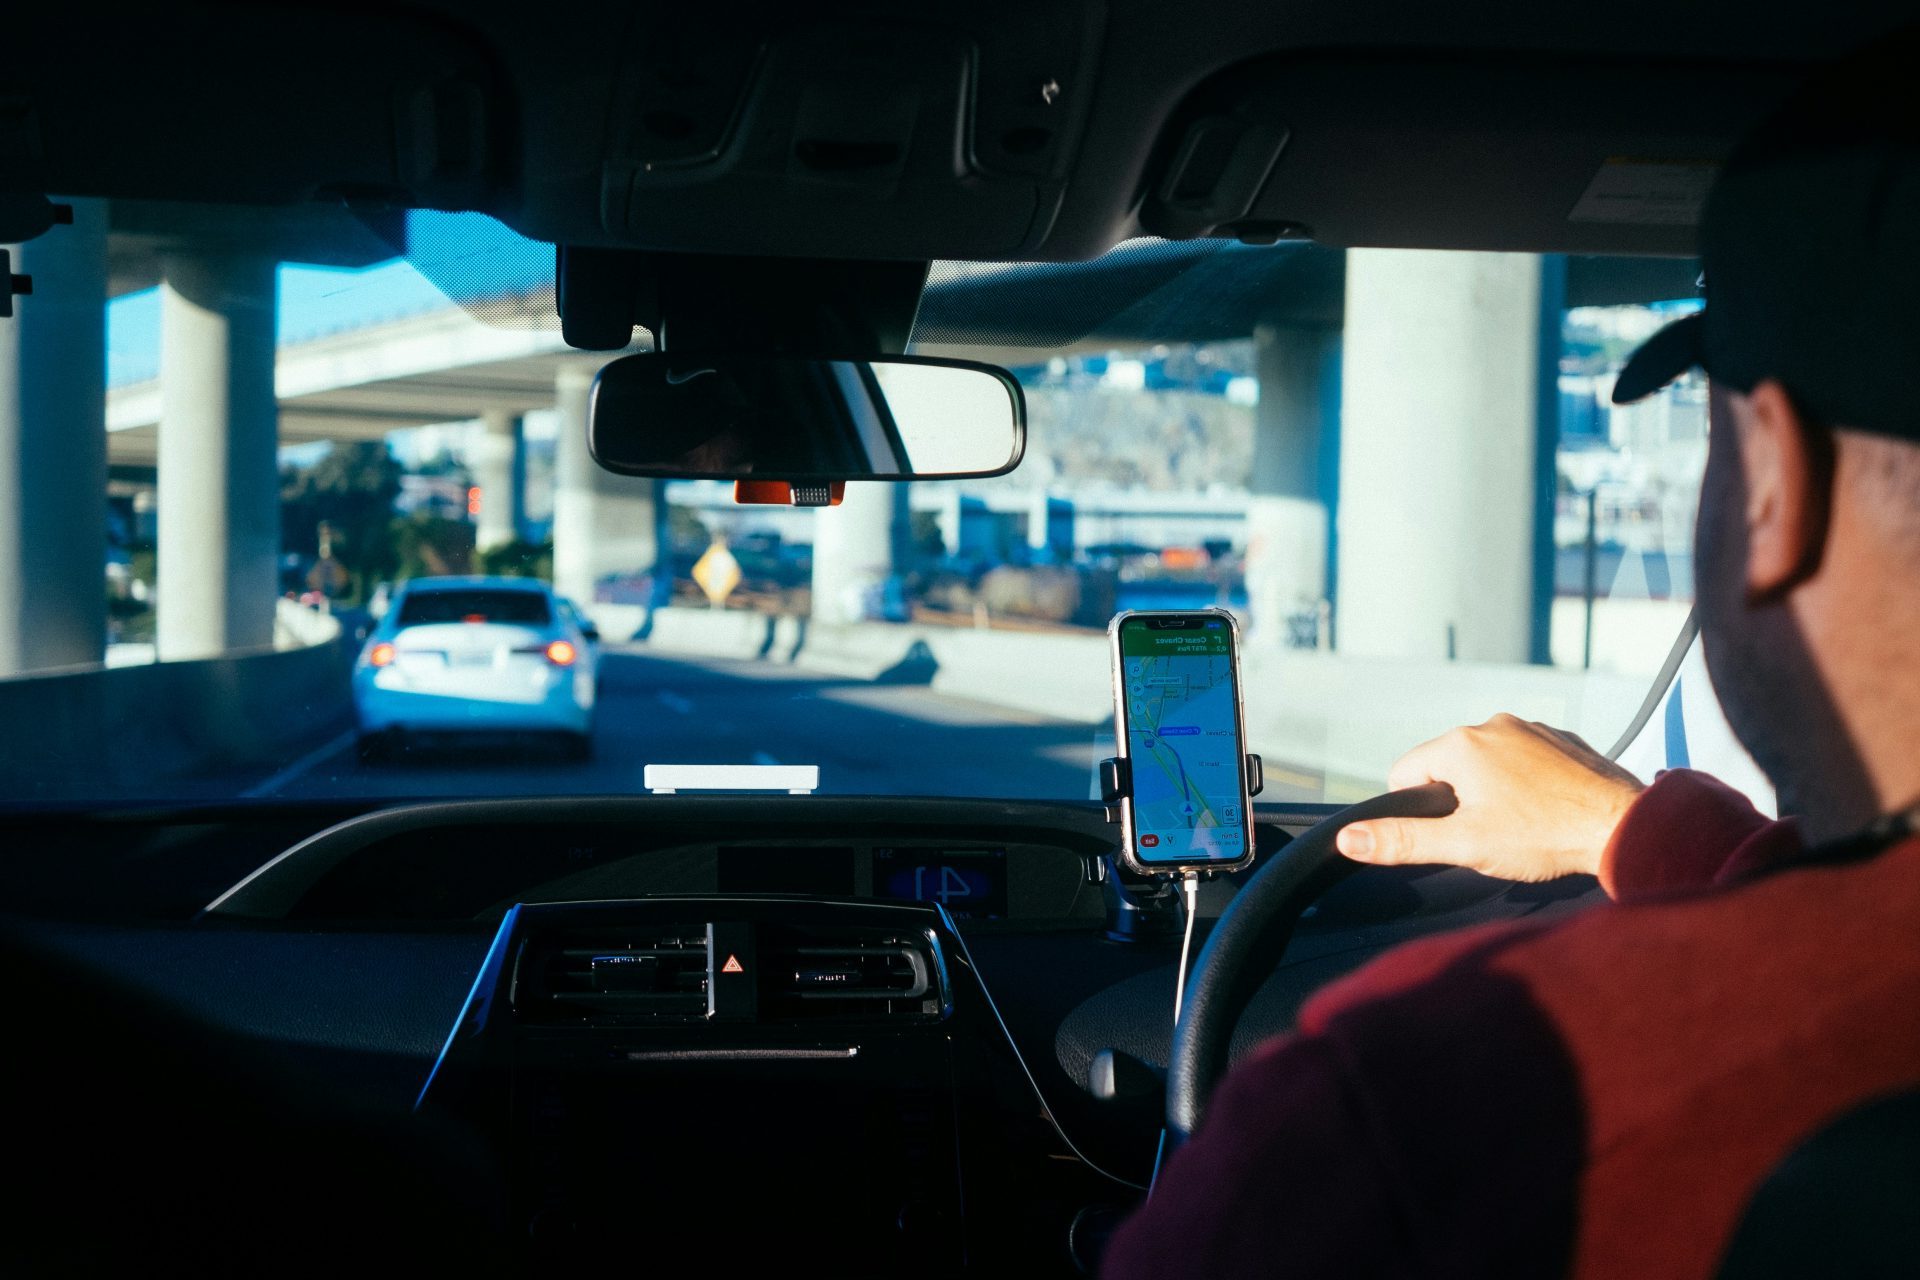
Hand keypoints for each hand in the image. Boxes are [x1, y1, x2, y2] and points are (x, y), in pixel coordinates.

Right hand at [1335, 713, 1643, 881]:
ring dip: (1494, 790)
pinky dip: (1529, 783)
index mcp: (1460, 745)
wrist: (1624, 826)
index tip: (1453, 834)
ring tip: (1524, 825)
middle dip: (1459, 801)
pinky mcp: (1563, 739)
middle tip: (1491, 834)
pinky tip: (1548, 811)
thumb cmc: (1545, 837)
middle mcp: (1493, 724)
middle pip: (1447, 766)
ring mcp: (1532, 728)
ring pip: (1488, 762)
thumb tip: (1348, 838)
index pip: (1405, 774)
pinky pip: (1527, 759)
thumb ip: (1401, 840)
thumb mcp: (1464, 845)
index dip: (1418, 811)